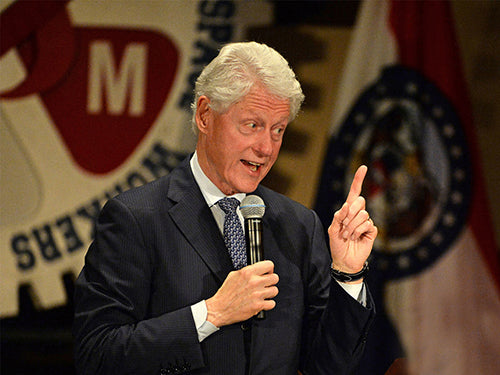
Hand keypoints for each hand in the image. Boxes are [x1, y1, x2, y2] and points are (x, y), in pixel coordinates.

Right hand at [205, 260, 278, 326]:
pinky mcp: (258, 306)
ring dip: (270, 293)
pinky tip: (262, 303)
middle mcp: (254, 282)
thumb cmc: (225, 294)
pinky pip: (272, 303)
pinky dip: (268, 304)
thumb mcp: (233, 275)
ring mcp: (257, 294)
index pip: (269, 265)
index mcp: (248, 272)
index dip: (269, 269)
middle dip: (271, 281)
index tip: (267, 273)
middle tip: (266, 284)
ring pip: (275, 290)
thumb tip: (257, 269)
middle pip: (275, 278)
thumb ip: (247, 271)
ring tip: (263, 294)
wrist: (220, 309)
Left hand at [328, 165, 376, 280]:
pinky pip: (367, 224)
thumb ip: (338, 216)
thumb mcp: (332, 229)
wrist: (344, 260)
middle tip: (344, 227)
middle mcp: (358, 213)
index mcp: (348, 210)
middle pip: (359, 201)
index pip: (354, 192)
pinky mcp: (372, 230)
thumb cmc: (337, 244)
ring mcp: (366, 221)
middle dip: (349, 214)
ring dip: (351, 226)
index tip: (363, 167)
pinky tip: (355, 238)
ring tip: (348, 236)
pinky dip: (358, 231)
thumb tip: (347, 204)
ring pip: (362, 214)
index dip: (358, 179)